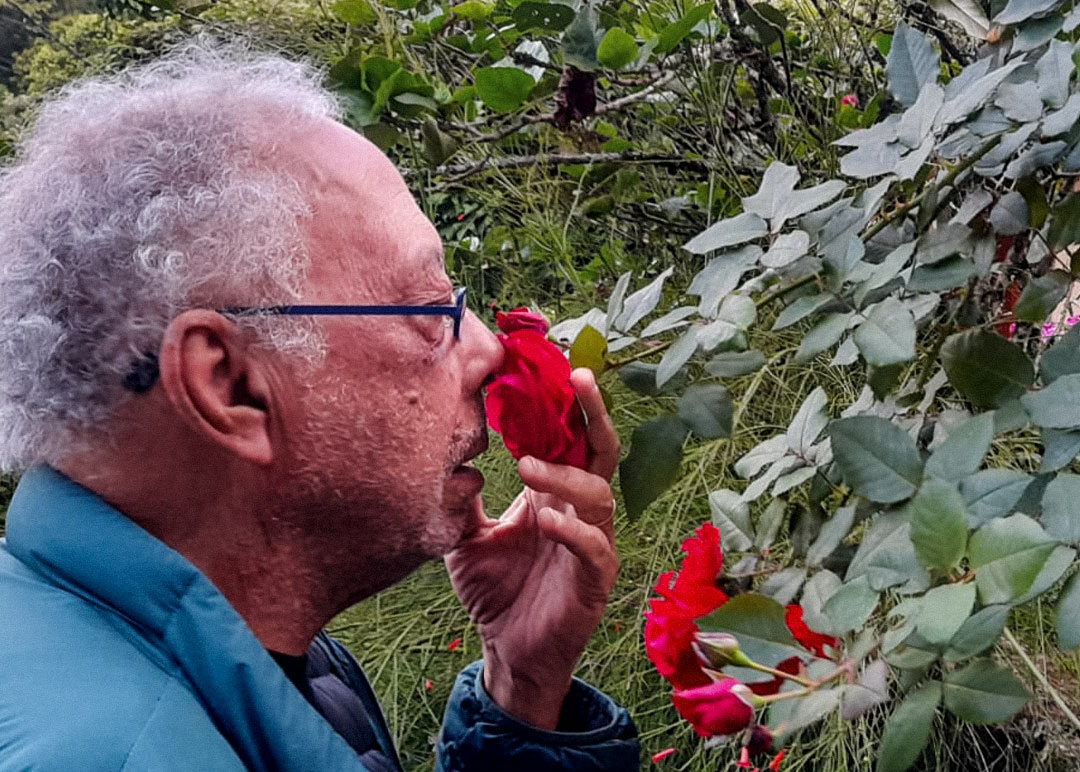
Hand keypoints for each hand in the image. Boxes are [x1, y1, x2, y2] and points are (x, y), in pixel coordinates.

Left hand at [445, 368, 619, 728]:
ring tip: (527, 467)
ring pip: (598, 495)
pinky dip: (573, 530)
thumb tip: (445, 458)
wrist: (507, 651)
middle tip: (576, 378)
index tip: (548, 367)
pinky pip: (594, 547)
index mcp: (553, 493)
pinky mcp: (595, 579)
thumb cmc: (495, 591)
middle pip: (600, 450)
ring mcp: (592, 544)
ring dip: (564, 475)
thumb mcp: (467, 538)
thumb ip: (463, 500)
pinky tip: (545, 521)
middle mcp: (579, 510)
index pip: (567, 438)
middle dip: (593, 412)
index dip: (563, 404)